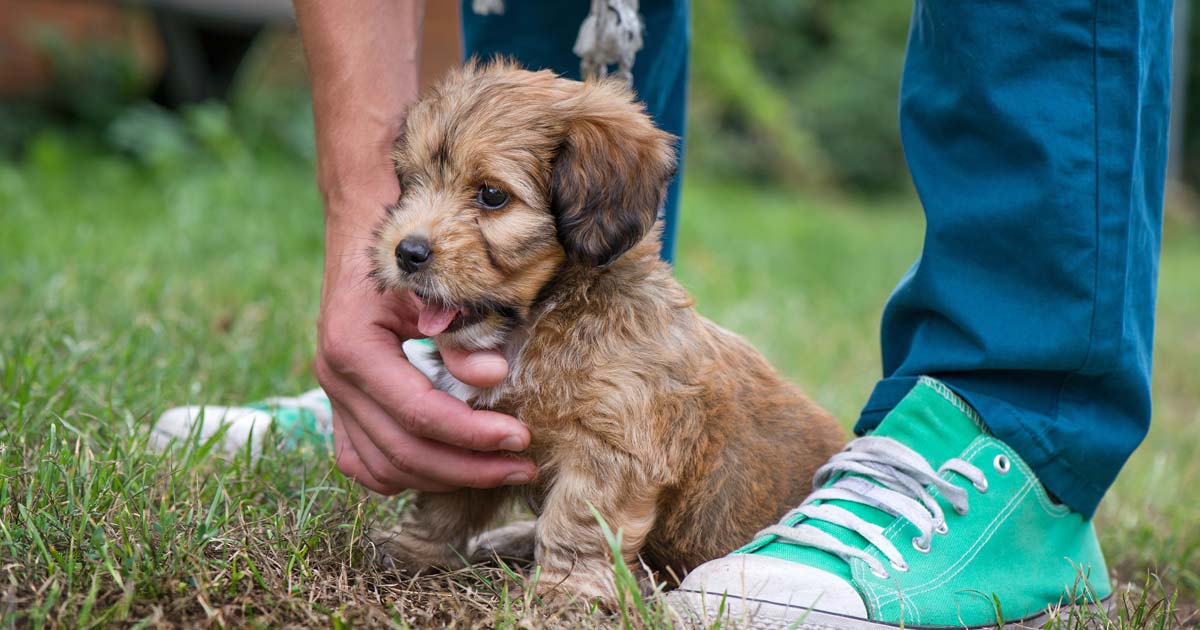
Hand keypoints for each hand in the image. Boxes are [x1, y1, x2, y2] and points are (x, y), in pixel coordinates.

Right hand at [315, 225, 535, 493]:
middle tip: (521, 467)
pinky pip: (363, 461)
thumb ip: (462, 333)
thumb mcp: (437, 285)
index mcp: (354, 347)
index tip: (521, 438)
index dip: (474, 435)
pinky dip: (404, 473)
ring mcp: (332, 395)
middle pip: (402, 452)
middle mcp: (335, 378)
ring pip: (381, 469)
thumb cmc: (408, 254)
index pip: (419, 413)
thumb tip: (494, 377)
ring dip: (440, 479)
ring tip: (495, 469)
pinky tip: (449, 466)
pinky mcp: (340, 404)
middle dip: (468, 468)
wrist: (364, 230)